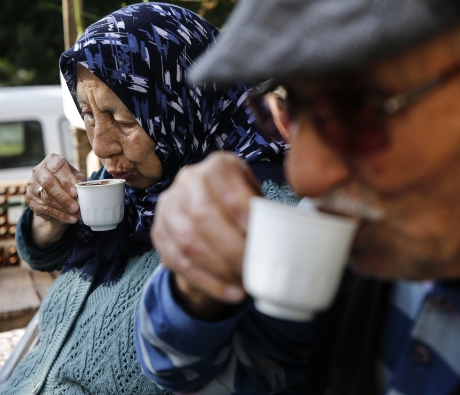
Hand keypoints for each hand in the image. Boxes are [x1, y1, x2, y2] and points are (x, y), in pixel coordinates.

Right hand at [27, 153, 87, 246]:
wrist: (54, 194)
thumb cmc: (68, 181)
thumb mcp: (75, 177)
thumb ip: (78, 181)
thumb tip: (81, 188)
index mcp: (51, 160)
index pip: (57, 167)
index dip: (67, 180)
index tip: (76, 192)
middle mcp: (38, 170)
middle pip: (49, 183)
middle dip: (64, 197)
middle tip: (77, 207)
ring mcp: (32, 184)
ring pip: (46, 197)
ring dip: (63, 208)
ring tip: (77, 214)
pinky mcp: (30, 198)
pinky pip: (45, 208)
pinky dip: (60, 215)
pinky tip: (71, 219)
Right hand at [152, 152, 261, 318]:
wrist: (203, 210)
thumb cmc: (240, 205)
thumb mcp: (255, 195)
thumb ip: (268, 209)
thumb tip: (300, 232)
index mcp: (217, 166)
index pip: (224, 186)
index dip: (240, 211)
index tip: (257, 234)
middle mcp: (188, 181)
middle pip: (202, 216)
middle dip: (230, 248)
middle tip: (253, 268)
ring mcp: (169, 208)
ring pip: (188, 242)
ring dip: (219, 269)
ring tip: (245, 284)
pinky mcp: (159, 234)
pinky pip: (179, 263)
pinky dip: (208, 282)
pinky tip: (231, 293)